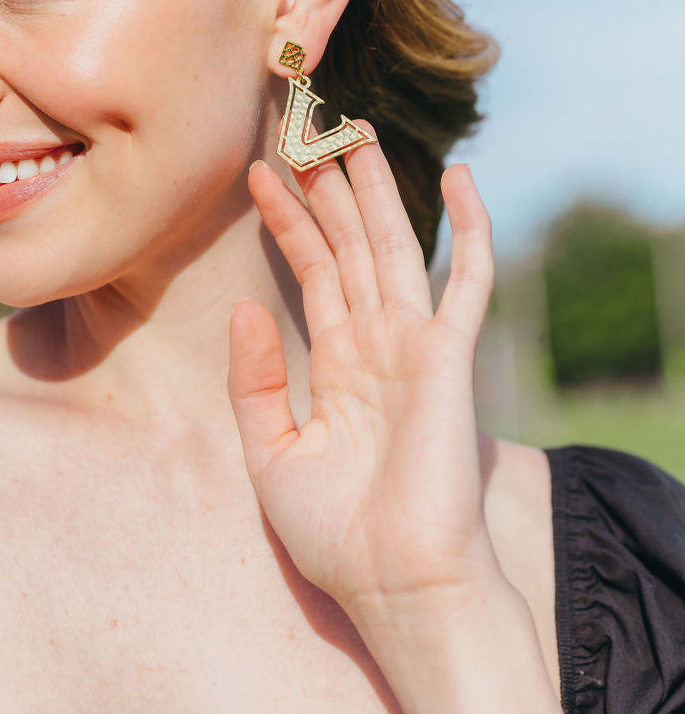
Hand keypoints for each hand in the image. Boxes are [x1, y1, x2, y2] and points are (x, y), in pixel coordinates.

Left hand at [227, 132, 499, 645]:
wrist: (395, 586)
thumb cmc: (338, 536)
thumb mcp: (270, 454)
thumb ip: (255, 381)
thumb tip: (244, 308)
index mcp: (339, 368)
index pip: (312, 275)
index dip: (288, 224)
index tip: (260, 175)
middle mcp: (378, 347)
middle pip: (350, 247)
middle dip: (330, 189)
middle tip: (309, 127)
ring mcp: (417, 348)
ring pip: (394, 248)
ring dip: (376, 190)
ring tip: (354, 130)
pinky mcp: (451, 358)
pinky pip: (466, 281)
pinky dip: (469, 229)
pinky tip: (460, 179)